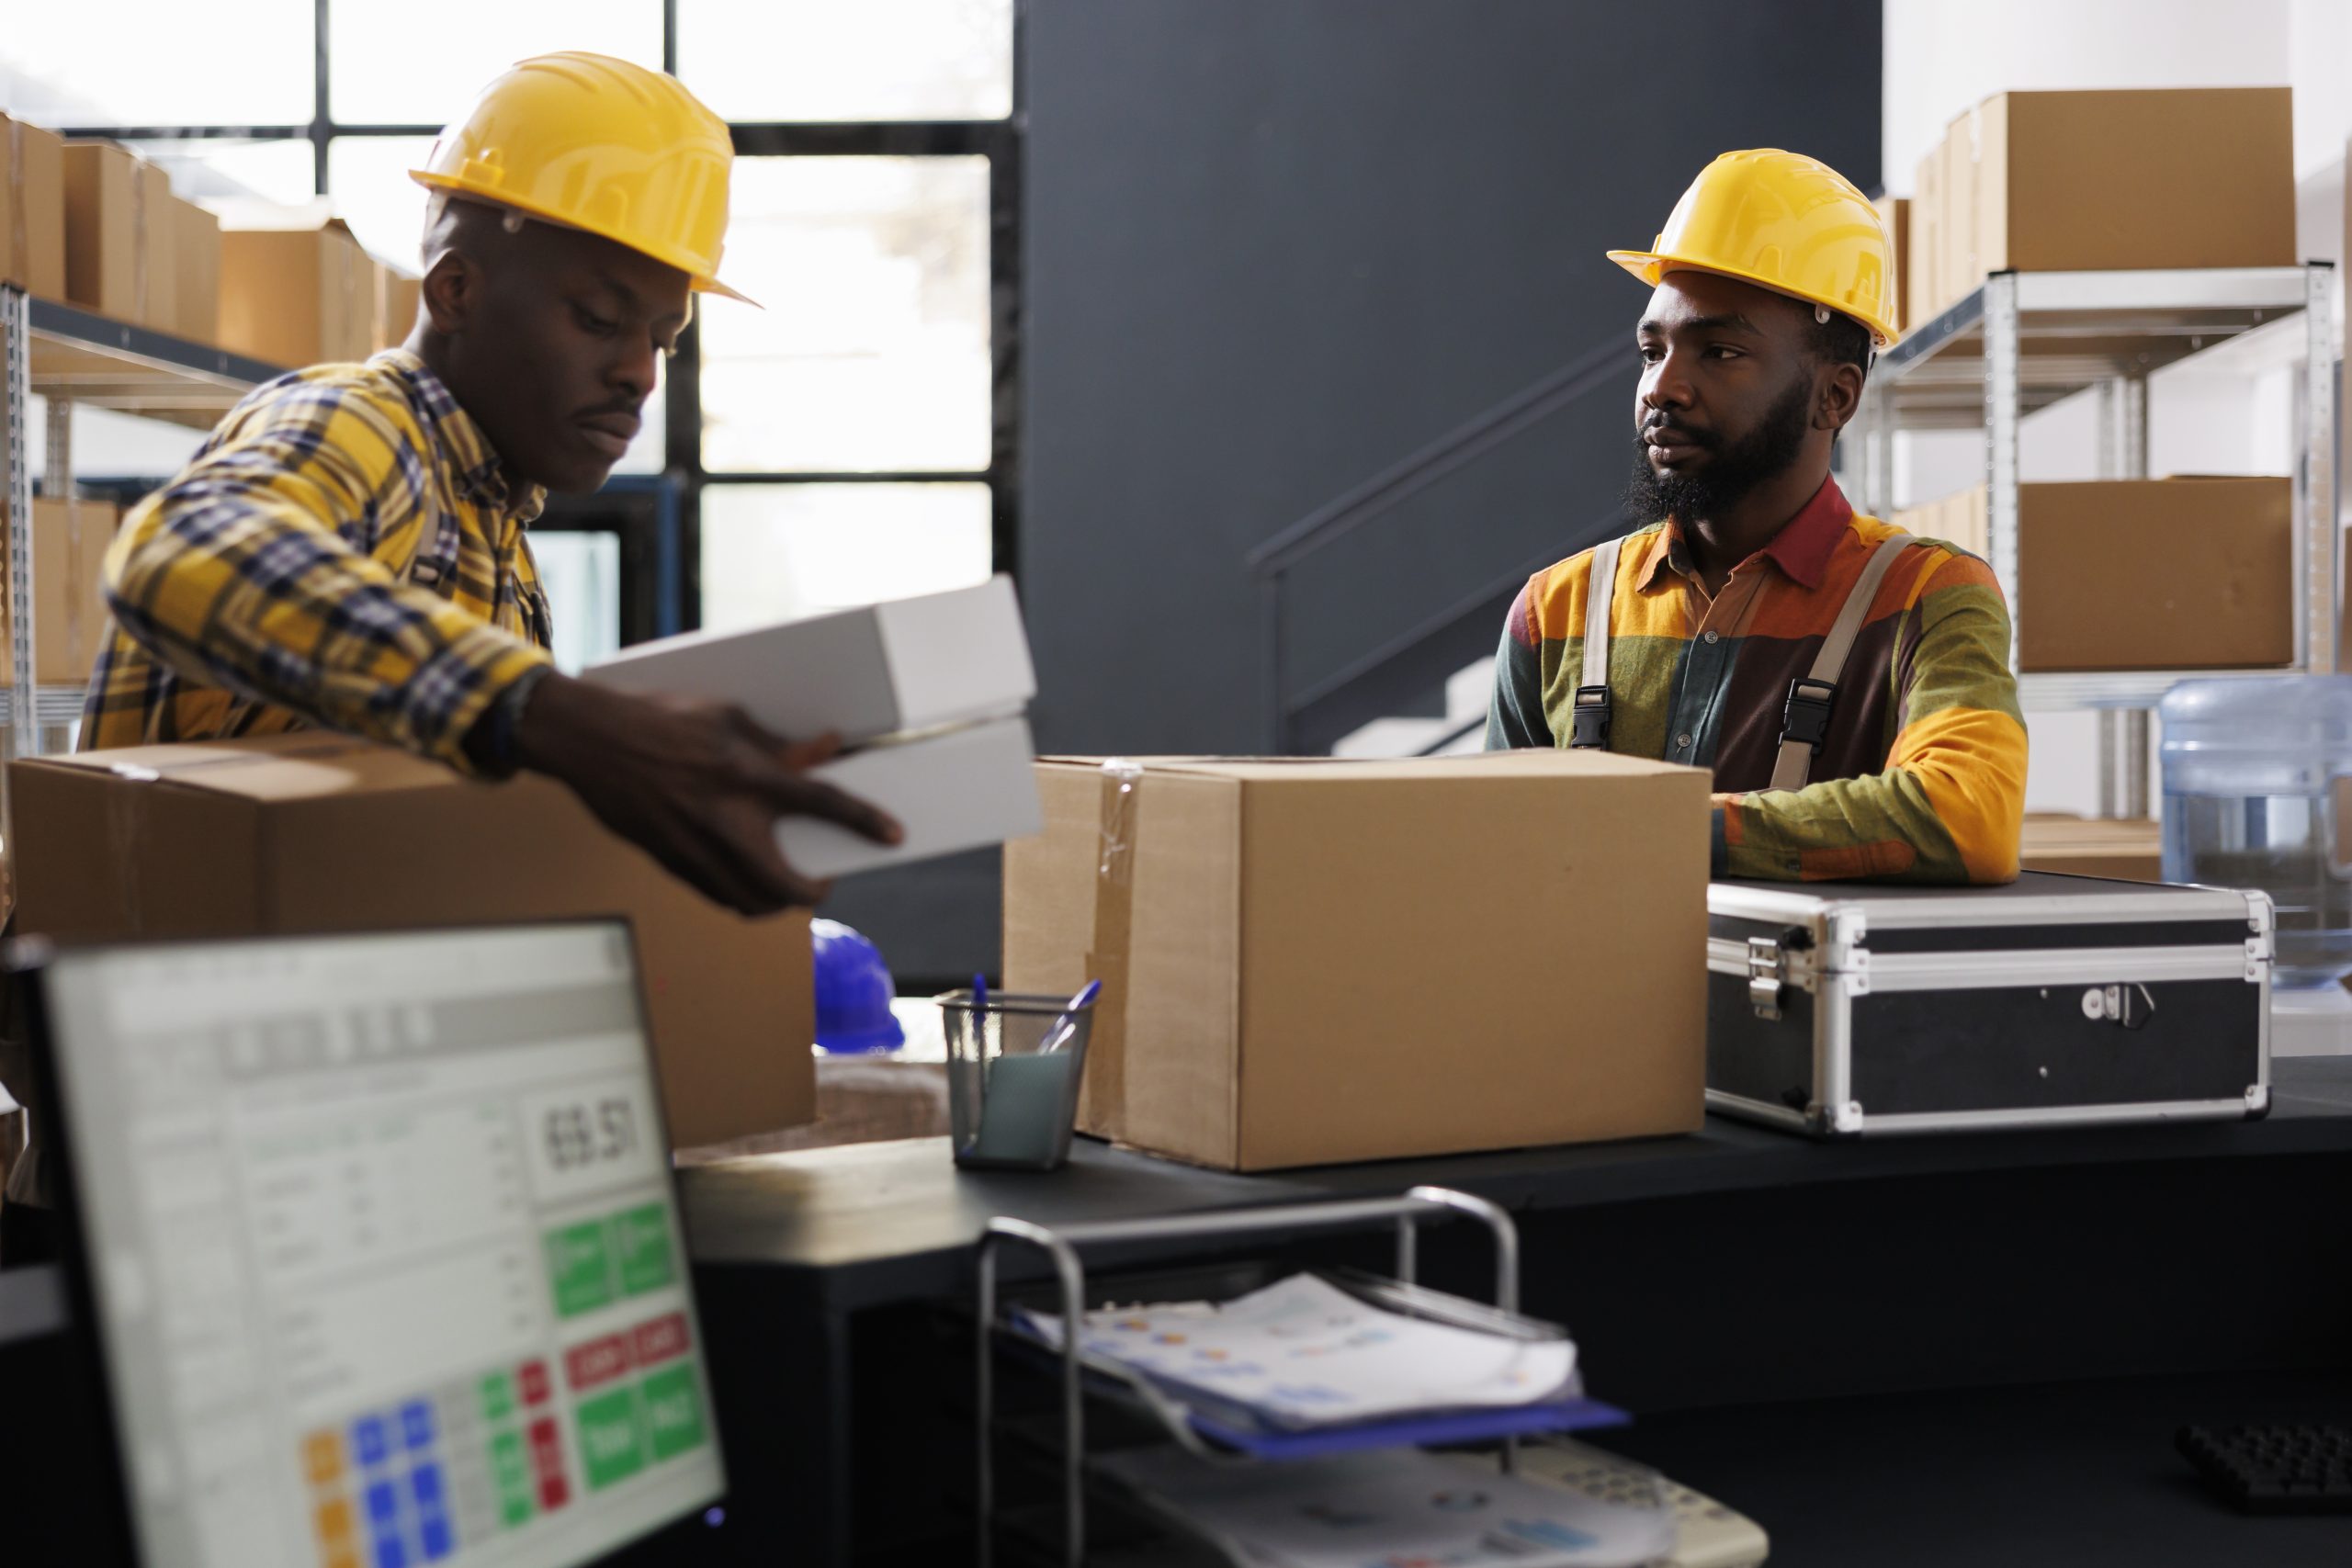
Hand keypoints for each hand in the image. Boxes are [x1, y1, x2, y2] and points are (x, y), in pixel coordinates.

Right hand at [511, 671, 902, 915]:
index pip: (819, 802)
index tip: (894, 836)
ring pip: (749, 901)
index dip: (862, 821)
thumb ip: (779, 743)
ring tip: (787, 885)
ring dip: (777, 901)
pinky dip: (739, 896)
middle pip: (785, 884)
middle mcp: (722, 818)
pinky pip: (715, 895)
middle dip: (814, 892)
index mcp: (743, 774)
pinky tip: (746, 880)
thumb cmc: (658, 718)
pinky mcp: (668, 862)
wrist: (587, 740)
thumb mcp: (726, 716)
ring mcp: (693, 847)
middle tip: (823, 880)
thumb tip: (829, 748)